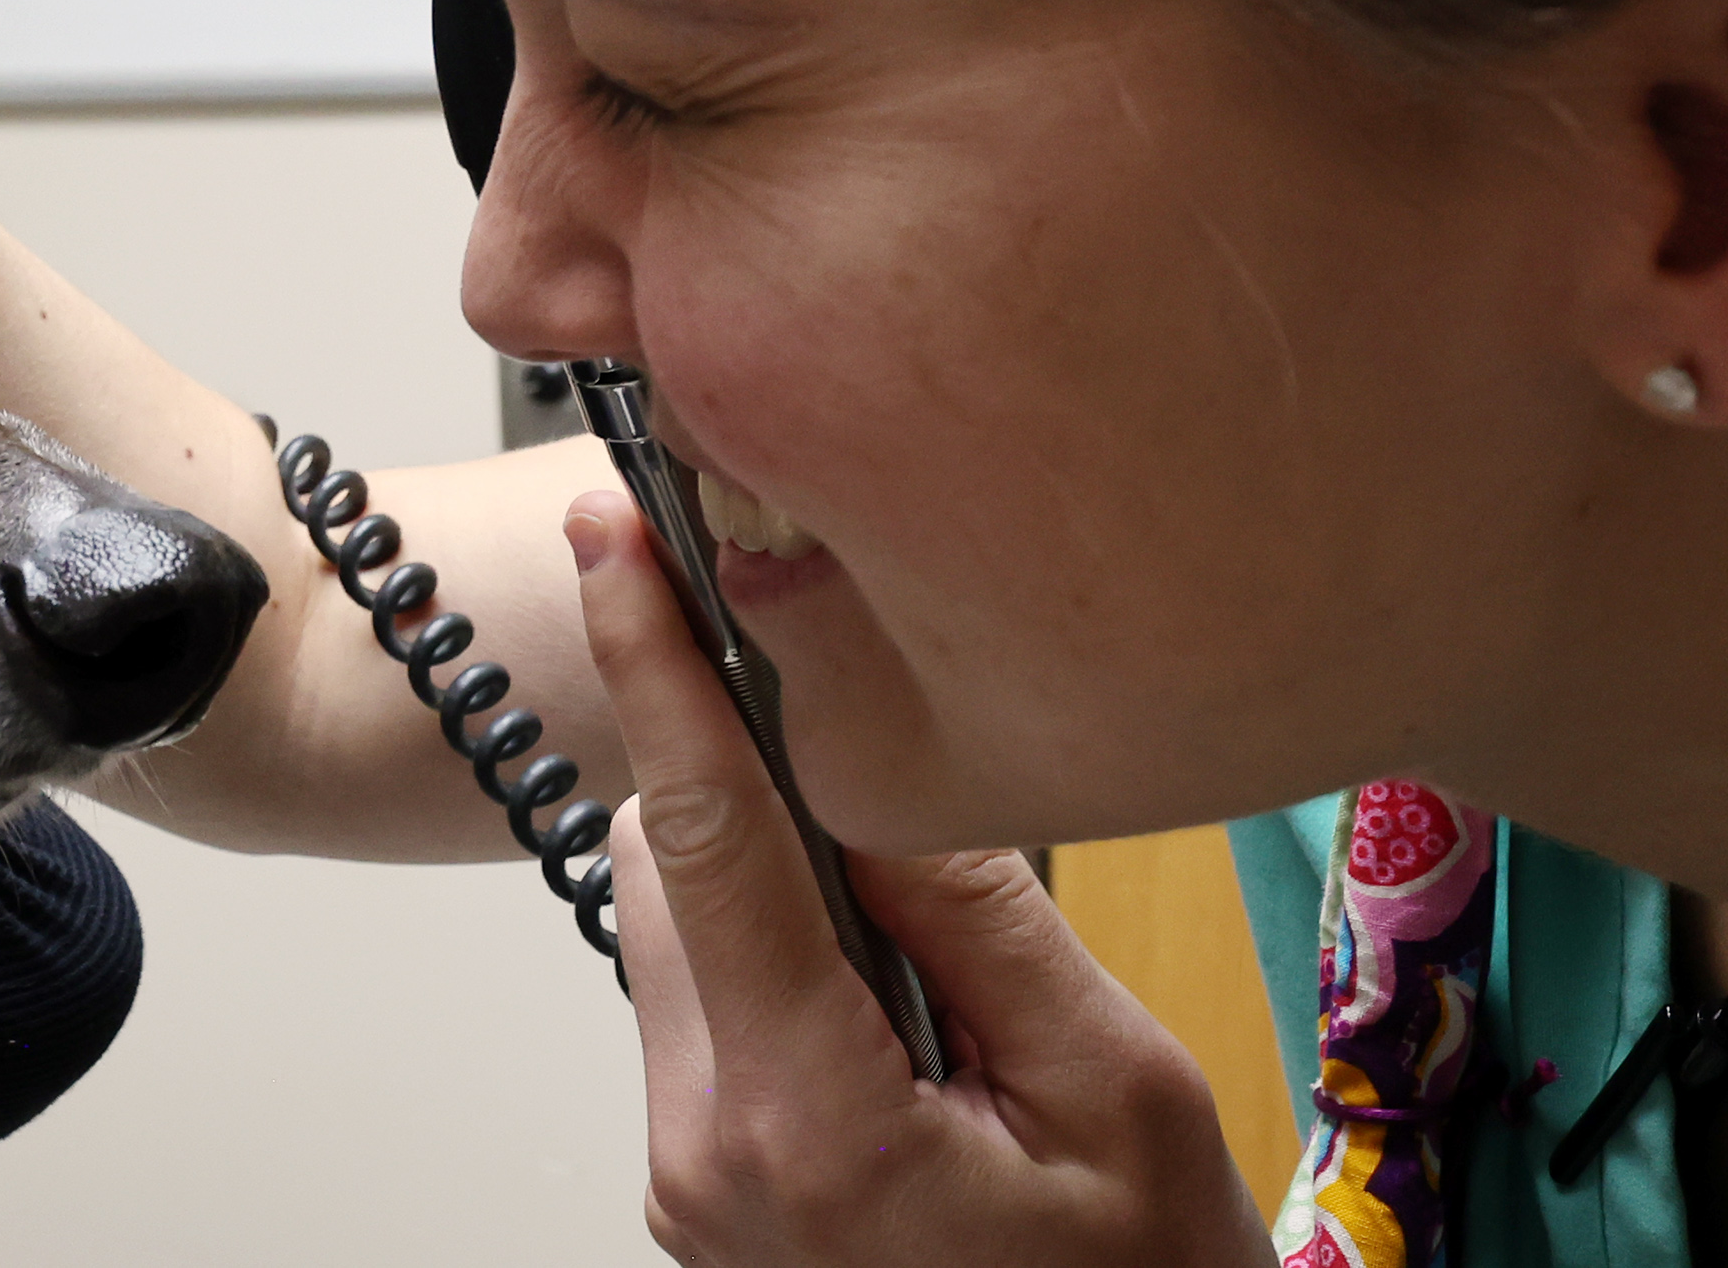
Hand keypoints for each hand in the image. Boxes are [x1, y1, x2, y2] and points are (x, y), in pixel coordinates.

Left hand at [563, 491, 1270, 1263]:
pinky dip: (780, 966)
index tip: (612, 545)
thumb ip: (983, 917)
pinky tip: (902, 1027)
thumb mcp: (1115, 1094)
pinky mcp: (699, 1181)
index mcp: (805, 1122)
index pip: (705, 841)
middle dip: (757, 801)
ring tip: (934, 986)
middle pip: (666, 871)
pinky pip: (705, 1006)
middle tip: (909, 840)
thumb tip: (877, 760)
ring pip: (677, 930)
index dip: (655, 670)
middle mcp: (704, 1149)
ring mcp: (689, 1176)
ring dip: (775, 892)